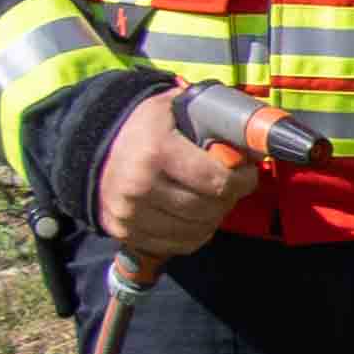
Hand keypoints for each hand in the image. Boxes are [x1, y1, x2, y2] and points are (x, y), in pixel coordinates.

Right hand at [90, 87, 269, 260]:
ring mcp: (129, 214)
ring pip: (197, 231)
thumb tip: (259, 144)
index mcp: (155, 152)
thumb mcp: (177, 108)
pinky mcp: (125, 233)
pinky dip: (196, 233)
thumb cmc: (146, 126)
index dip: (243, 179)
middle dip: (230, 197)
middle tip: (231, 184)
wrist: (93, 146)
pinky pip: (178, 245)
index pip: (217, 181)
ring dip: (214, 216)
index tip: (247, 171)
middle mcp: (139, 186)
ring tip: (213, 198)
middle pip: (209, 209)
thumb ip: (217, 120)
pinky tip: (195, 214)